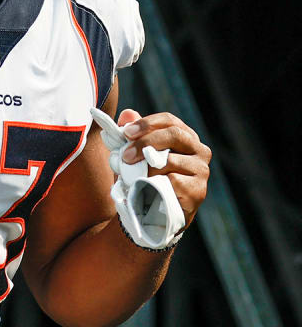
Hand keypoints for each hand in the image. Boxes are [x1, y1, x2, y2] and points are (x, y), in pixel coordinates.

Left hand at [117, 109, 212, 228]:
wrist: (152, 212)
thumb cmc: (144, 177)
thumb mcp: (134, 155)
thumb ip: (131, 134)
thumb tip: (127, 114)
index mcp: (184, 137)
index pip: (170, 120)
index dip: (147, 123)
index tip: (126, 132)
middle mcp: (199, 150)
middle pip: (174, 135)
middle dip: (146, 142)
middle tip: (126, 155)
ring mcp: (201, 170)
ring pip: (171, 160)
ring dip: (147, 169)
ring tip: (135, 178)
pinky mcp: (198, 190)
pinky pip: (172, 181)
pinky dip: (156, 185)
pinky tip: (150, 190)